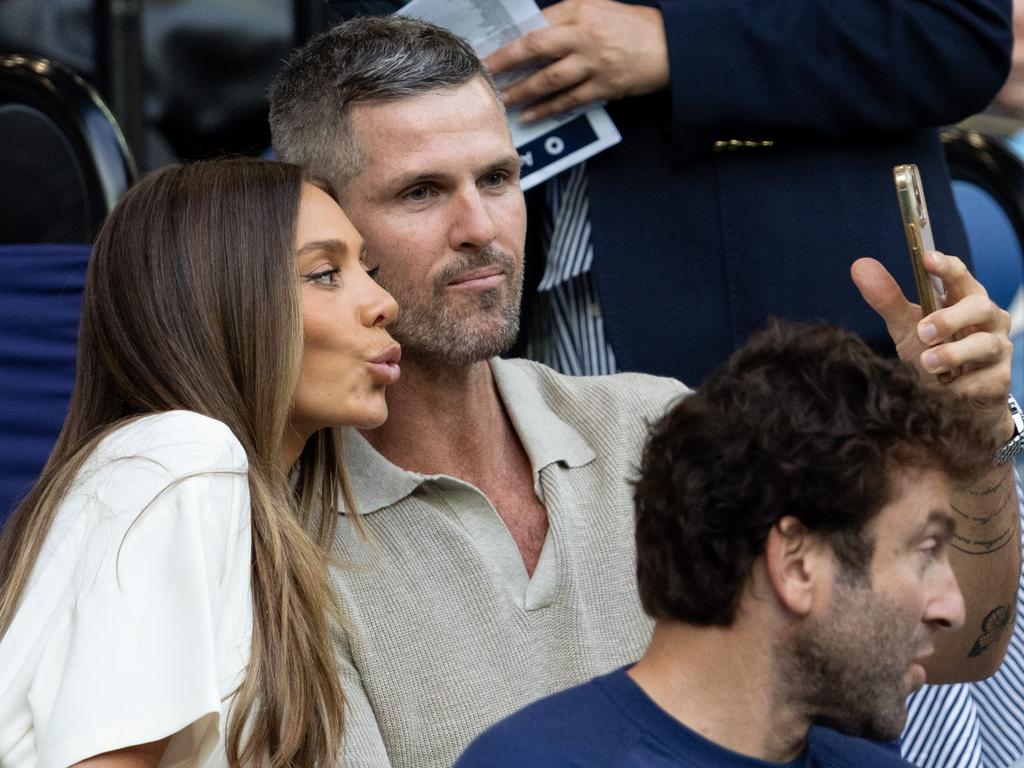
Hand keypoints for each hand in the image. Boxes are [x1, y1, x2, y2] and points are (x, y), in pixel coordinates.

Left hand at [482, 0, 668, 121]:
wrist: (670, 45)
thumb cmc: (631, 26)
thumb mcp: (598, 8)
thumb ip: (566, 18)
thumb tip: (532, 33)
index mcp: (579, 11)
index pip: (536, 25)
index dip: (510, 40)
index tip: (489, 52)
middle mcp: (584, 35)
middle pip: (535, 48)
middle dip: (506, 63)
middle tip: (486, 75)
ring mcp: (594, 62)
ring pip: (549, 79)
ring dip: (523, 91)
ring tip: (504, 100)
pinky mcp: (604, 85)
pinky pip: (569, 100)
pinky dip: (547, 109)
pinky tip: (530, 114)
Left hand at [851, 252, 1013, 441]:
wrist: (949, 399)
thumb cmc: (931, 352)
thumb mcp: (906, 326)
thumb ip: (887, 299)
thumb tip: (859, 266)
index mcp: (965, 299)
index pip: (959, 275)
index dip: (945, 266)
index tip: (926, 258)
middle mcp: (988, 319)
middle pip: (979, 307)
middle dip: (950, 318)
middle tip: (923, 331)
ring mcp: (997, 348)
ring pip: (985, 344)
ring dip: (953, 354)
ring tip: (927, 362)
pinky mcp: (999, 379)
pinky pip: (984, 380)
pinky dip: (960, 386)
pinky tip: (945, 389)